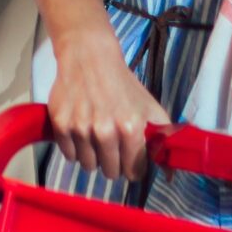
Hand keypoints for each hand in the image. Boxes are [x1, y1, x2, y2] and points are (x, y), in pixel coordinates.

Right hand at [46, 33, 167, 181]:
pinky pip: (69, 155)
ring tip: (96, 136)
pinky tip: (82, 131)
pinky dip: (75, 148)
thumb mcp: (150, 107)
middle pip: (111, 172)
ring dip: (94, 156)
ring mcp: (80, 129)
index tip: (131, 156)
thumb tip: (170, 173)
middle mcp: (104, 132)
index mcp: (130, 129)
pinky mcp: (61, 125)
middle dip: (114, 162)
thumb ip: (164, 139)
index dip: (134, 166)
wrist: (89, 58)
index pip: (134, 171)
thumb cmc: (122, 85)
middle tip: (113, 143)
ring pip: (89, 166)